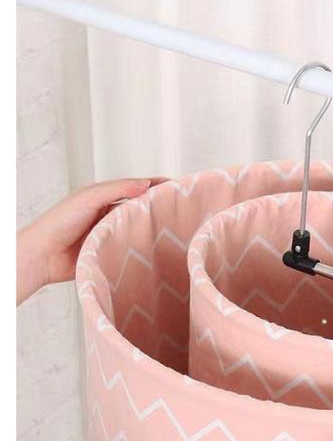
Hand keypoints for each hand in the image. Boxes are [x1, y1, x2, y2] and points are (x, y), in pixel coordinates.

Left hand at [17, 178, 165, 303]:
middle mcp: (109, 215)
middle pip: (139, 208)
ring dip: (152, 228)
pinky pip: (131, 249)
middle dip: (159, 207)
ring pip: (137, 229)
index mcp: (103, 197)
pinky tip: (157, 249)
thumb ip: (116, 189)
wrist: (42, 256)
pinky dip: (143, 247)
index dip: (156, 186)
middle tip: (182, 208)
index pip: (136, 187)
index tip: (177, 186)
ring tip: (176, 228)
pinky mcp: (109, 254)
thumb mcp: (88, 198)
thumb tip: (145, 184)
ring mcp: (110, 235)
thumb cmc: (59, 223)